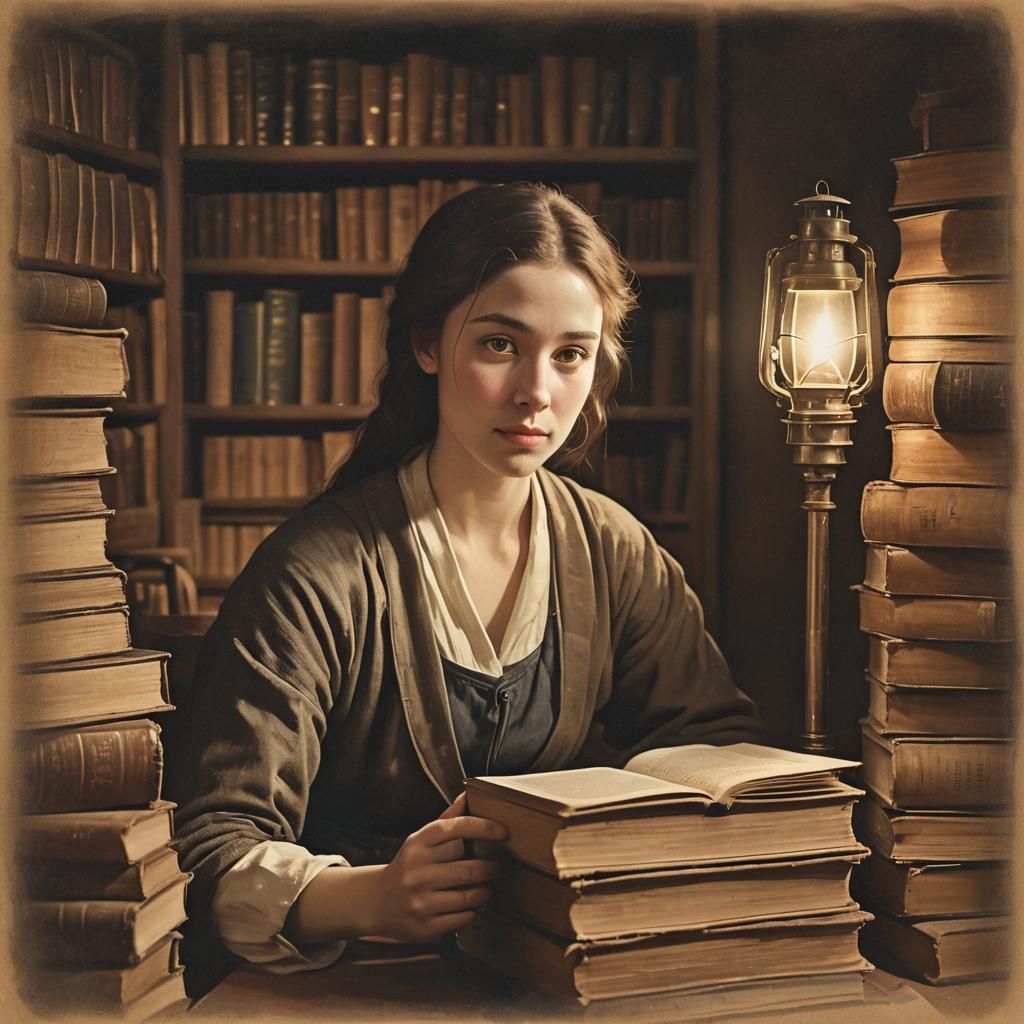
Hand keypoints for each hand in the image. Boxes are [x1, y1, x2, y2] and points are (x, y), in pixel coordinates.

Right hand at [370, 792, 507, 942]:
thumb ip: (447, 820)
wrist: (377, 902)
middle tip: (500, 866)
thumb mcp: (421, 840)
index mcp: (417, 843)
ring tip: (487, 886)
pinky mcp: (425, 926)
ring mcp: (420, 900)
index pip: (457, 829)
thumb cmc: (409, 865)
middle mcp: (416, 871)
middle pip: (469, 867)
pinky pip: (463, 917)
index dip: (484, 828)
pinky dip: (474, 911)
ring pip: (469, 895)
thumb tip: (467, 794)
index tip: (504, 832)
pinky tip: (473, 905)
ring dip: (485, 891)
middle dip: (492, 867)